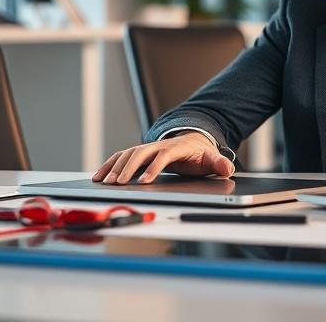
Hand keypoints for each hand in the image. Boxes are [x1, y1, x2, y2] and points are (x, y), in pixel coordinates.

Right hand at [92, 132, 234, 184]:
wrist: (192, 141)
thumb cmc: (200, 153)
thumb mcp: (212, 158)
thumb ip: (219, 163)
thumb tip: (227, 168)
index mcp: (177, 147)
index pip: (163, 156)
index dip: (153, 168)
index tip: (144, 182)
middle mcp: (159, 145)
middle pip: (140, 154)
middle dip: (128, 169)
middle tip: (118, 184)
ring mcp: (147, 147)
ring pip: (128, 154)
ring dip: (115, 167)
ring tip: (105, 182)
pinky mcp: (139, 153)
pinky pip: (121, 157)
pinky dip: (109, 165)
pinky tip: (99, 176)